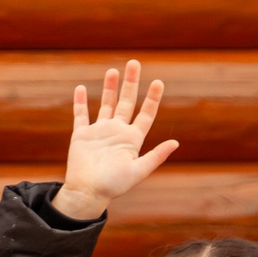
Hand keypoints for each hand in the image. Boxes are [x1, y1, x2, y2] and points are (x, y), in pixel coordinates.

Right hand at [55, 59, 179, 220]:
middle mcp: (117, 132)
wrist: (88, 193)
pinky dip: (81, 102)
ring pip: (106, 104)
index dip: (152, 98)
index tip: (157, 82)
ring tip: (113, 70)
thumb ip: (156, 156)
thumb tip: (176, 143)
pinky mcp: (82, 135)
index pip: (145, 114)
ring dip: (109, 88)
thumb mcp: (139, 171)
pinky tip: (82, 89)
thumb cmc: (114, 185)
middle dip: (130, 83)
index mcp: (132, 139)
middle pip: (126, 102)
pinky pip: (81, 115)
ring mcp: (99, 132)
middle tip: (134, 63)